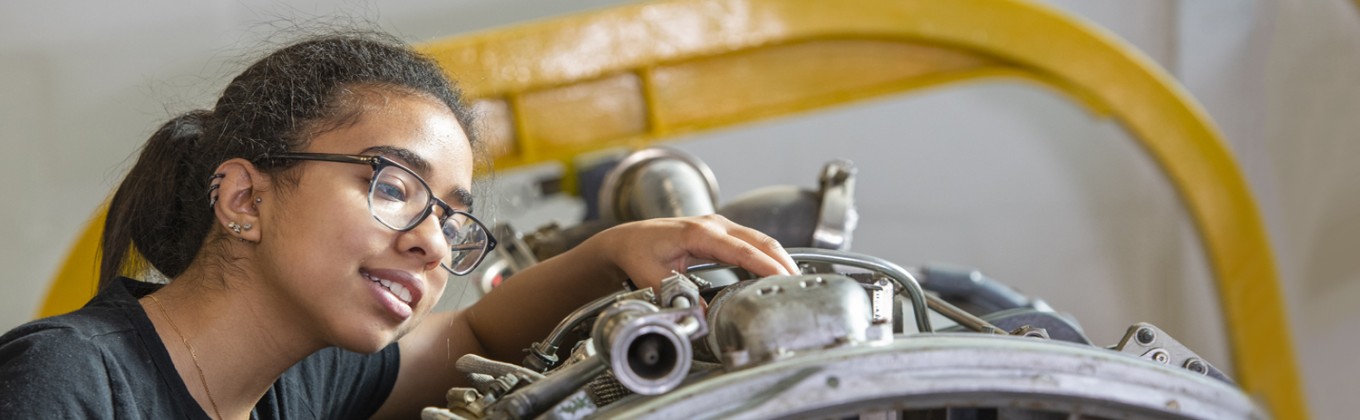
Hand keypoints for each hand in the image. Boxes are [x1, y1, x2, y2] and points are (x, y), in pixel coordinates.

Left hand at [590, 214, 799, 290]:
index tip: (785, 278)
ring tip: (794, 282)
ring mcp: (720, 226)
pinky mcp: (722, 232)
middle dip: (783, 262)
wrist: (627, 239)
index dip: (766, 265)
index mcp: (699, 233)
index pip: (742, 250)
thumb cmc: (638, 252)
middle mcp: (714, 225)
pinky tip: (777, 273)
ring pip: (760, 239)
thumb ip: (678, 297)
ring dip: (779, 259)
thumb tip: (705, 317)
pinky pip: (752, 242)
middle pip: (760, 240)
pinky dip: (767, 256)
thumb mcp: (652, 279)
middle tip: (800, 286)